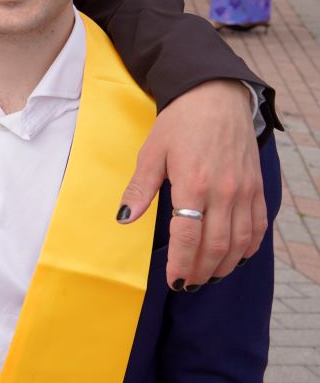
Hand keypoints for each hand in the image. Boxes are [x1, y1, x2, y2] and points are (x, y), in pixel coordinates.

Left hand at [119, 80, 264, 288]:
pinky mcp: (257, 187)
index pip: (187, 236)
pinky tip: (236, 257)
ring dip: (224, 264)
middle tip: (188, 284)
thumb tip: (124, 218)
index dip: (181, 263)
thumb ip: (140, 188)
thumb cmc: (179, 123)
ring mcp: (244, 190)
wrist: (216, 98)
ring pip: (239, 241)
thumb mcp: (151, 152)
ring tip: (208, 277)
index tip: (173, 281)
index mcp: (193, 184)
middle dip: (201, 270)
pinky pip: (258, 226)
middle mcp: (223, 191)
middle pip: (215, 245)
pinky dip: (249, 247)